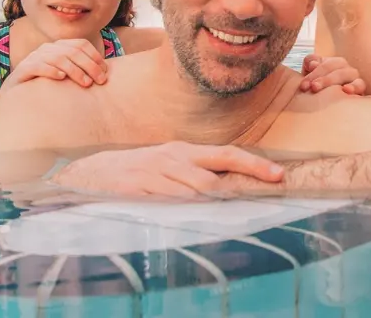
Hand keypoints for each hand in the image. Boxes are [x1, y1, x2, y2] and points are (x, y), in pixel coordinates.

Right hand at [6, 38, 107, 90]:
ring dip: (75, 70)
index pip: (81, 45)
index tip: (105, 72)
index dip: (95, 57)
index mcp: (59, 47)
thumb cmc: (46, 86)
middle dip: (89, 65)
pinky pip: (38, 66)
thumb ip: (81, 71)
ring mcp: (34, 57)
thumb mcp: (65, 76)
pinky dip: (51, 70)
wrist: (16, 97)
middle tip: (99, 81)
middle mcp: (47, 49)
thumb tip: (104, 73)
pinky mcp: (23, 69)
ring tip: (85, 83)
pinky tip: (61, 78)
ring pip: (58, 58)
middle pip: (73, 51)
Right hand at [53, 141, 283, 197]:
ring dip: (212, 206)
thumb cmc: (141, 170)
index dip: (254, 165)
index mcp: (185, 151)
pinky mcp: (137, 191)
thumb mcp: (171, 164)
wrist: (92, 172)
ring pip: (193, 195)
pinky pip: (167, 205)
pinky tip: (191, 218)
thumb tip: (235, 186)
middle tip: (261, 197)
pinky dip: (182, 212)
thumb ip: (199, 172)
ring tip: (228, 214)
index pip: (227, 154)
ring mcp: (155, 175)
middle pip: (213, 179)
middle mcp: (174, 160)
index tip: (278, 175)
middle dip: (238, 191)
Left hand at [300, 53, 367, 94]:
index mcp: (335, 64)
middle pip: (341, 71)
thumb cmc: (315, 87)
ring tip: (346, 90)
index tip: (303, 86)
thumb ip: (310, 64)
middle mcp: (348, 71)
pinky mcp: (363, 97)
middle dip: (327, 80)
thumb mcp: (310, 75)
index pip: (326, 64)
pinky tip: (364, 98)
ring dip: (351, 86)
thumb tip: (313, 63)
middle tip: (314, 88)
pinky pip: (367, 96)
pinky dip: (367, 97)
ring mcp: (357, 83)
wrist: (322, 104)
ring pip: (357, 82)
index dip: (314, 74)